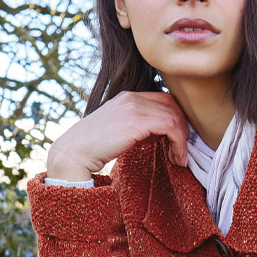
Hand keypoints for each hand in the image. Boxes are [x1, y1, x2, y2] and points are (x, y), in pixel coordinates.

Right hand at [46, 90, 189, 178]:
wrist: (74, 153)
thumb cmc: (94, 148)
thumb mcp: (120, 131)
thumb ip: (139, 127)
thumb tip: (161, 136)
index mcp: (127, 97)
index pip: (163, 99)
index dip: (176, 118)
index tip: (178, 139)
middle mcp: (131, 97)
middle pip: (172, 104)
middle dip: (183, 126)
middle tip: (183, 148)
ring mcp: (133, 107)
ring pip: (173, 116)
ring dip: (182, 139)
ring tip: (180, 158)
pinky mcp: (136, 121)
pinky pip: (170, 126)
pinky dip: (179, 143)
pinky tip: (176, 158)